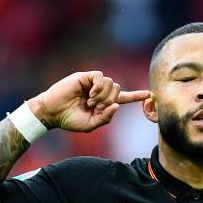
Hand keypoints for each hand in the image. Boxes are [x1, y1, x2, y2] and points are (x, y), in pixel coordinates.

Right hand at [27, 71, 150, 131]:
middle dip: (110, 100)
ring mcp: (92, 83)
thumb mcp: (90, 125)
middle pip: (118, 90)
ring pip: (111, 83)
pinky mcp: (85, 77)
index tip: (150, 94)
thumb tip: (117, 106)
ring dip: (103, 95)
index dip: (137, 96)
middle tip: (96, 107)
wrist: (52, 113)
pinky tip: (89, 94)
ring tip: (90, 102)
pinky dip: (98, 87)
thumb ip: (105, 118)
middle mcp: (100, 91)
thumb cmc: (69, 120)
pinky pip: (101, 77)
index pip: (123, 98)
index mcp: (103, 102)